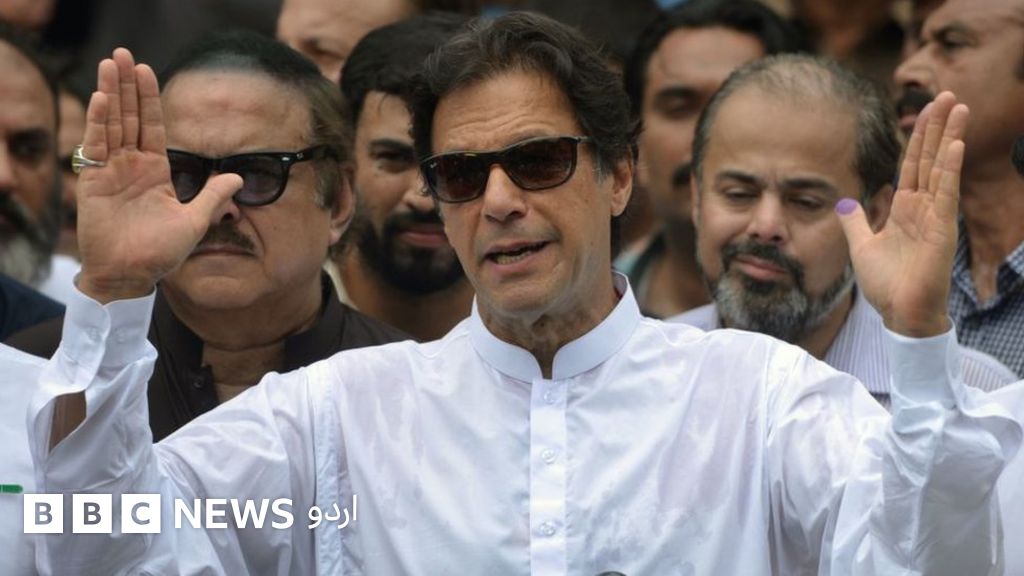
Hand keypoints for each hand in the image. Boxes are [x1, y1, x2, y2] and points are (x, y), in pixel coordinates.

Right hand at [75, 48, 241, 302]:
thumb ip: (213, 196)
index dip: (150, 99)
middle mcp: (132, 165)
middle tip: (122, 54)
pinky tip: (101, 99)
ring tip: (109, 64)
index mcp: (156, 171)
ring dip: (110, 94)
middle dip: (127, 86)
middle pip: (130, 117)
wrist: (132, 275)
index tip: (148, 70)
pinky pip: (96, 147)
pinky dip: (98, 122)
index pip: (153, 126)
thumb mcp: (195, 222)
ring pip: (111, 124)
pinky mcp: (93, 182)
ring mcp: (111, 171)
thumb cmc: (161, 253)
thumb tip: (239, 176)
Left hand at [837, 92, 966, 336]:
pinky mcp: (941, 231)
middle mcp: (923, 208)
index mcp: (905, 209)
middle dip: (939, 127)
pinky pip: (946, 195)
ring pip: (943, 169)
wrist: (900, 314)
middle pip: (931, 158)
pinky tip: (955, 147)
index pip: (913, 164)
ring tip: (960, 108)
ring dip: (951, 138)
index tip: (927, 110)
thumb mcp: (862, 246)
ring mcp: (935, 217)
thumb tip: (845, 200)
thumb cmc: (886, 284)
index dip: (919, 137)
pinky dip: (950, 171)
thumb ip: (855, 222)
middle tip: (949, 95)